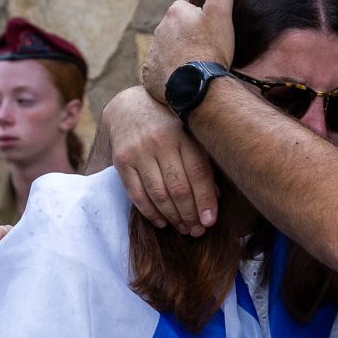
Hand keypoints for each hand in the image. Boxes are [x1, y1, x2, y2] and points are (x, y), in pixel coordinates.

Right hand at [103, 87, 217, 234]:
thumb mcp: (188, 133)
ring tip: (183, 228)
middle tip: (197, 231)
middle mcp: (160, 141)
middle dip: (190, 215)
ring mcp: (138, 151)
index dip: (206, 200)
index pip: (198, 173)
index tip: (210, 221)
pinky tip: (161, 221)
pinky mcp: (122, 160)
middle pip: (179, 188)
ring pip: (159, 194)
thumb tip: (215, 197)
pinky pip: (137, 194)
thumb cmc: (167, 124)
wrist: (128, 106)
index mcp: (182, 134)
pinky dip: (150, 212)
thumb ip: (201, 161)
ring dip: (172, 217)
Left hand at [140, 0, 237, 100]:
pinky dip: (170, 75)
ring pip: (170, 51)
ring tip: (197, 69)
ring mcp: (153, 53)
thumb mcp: (221, 14)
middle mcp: (159, 29)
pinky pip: (160, 71)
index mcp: (176, 12)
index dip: (204, 25)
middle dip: (190, 40)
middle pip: (179, 32)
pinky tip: (184, 81)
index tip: (213, 38)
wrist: (197, 86)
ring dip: (180, 57)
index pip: (190, 13)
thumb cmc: (211, 49)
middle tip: (206, 54)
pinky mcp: (148, 74)